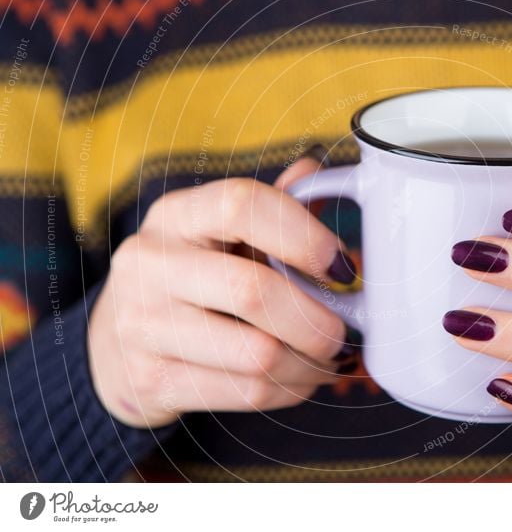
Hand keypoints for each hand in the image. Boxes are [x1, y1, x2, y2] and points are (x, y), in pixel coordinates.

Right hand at [88, 158, 356, 427]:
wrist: (115, 346)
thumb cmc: (190, 280)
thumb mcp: (219, 235)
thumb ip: (269, 208)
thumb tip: (316, 171)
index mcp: (177, 215)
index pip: (241, 204)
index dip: (304, 235)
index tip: (342, 267)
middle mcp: (150, 263)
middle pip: (254, 291)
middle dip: (318, 320)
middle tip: (343, 332)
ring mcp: (144, 324)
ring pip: (259, 354)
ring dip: (311, 364)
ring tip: (327, 360)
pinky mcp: (152, 380)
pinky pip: (247, 392)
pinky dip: (292, 390)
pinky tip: (302, 379)